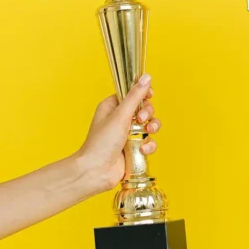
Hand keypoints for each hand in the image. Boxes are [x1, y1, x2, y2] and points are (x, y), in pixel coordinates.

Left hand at [76, 74, 160, 192]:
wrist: (96, 171)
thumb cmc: (102, 142)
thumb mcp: (120, 115)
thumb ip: (135, 96)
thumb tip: (146, 77)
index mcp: (113, 107)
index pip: (133, 93)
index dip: (143, 94)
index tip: (149, 96)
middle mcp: (120, 119)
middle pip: (145, 108)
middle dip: (148, 114)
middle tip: (141, 120)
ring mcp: (128, 134)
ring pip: (150, 125)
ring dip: (152, 129)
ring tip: (146, 133)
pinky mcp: (134, 148)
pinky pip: (149, 142)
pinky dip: (148, 145)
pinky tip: (142, 150)